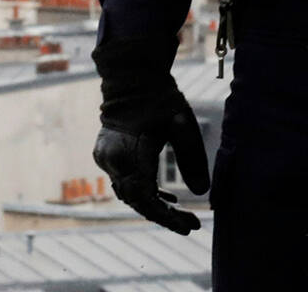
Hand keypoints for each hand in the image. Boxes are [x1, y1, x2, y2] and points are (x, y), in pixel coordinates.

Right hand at [92, 38, 209, 234]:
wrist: (134, 80)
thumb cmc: (161, 100)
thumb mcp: (183, 126)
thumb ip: (192, 158)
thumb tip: (201, 193)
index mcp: (128, 154)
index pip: (147, 198)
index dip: (168, 217)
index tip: (191, 226)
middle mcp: (112, 161)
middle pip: (137, 200)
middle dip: (164, 215)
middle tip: (191, 225)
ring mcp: (106, 159)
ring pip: (130, 193)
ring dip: (154, 205)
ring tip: (181, 215)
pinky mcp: (106, 155)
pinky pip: (125, 182)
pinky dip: (144, 191)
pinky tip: (166, 197)